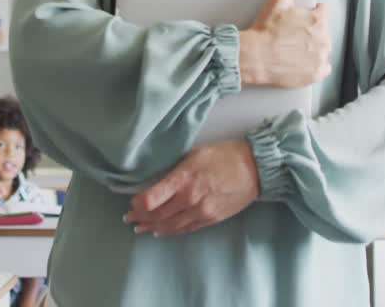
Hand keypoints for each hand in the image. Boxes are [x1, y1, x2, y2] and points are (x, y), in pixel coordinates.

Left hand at [125, 140, 259, 236]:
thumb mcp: (195, 154)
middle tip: (129, 217)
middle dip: (141, 217)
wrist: (255, 169)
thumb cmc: (224, 155)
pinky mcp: (211, 219)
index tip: (131, 203)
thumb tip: (157, 181)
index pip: (152, 198)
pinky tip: (161, 231)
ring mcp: (201, 211)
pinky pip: (186, 229)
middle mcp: (190, 198)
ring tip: (140, 228)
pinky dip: (170, 231)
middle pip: (158, 214)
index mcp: (184, 178)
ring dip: (152, 227)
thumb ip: (175, 170)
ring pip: (170, 225)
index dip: (138, 204)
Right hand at [239, 0, 330, 88]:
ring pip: (321, 49)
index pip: (321, 13)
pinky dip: (312, 66)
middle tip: (288, 35)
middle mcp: (325, 39)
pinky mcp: (316, 74)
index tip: (292, 21)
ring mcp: (321, 58)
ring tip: (290, 48)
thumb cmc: (265, 27)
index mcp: (320, 19)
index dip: (306, 15)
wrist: (253, 57)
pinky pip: (321, 69)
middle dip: (308, 32)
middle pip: (321, 31)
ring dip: (311, 48)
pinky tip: (297, 61)